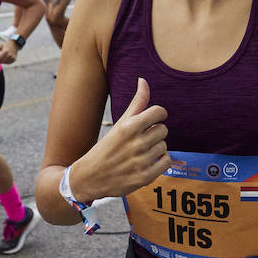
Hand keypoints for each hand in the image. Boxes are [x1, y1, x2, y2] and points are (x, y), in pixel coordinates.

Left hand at [0, 39, 17, 63]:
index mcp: (6, 51)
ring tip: (1, 58)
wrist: (14, 44)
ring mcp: (12, 57)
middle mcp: (10, 55)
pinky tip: (4, 59)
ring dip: (1, 61)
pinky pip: (8, 63)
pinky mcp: (14, 59)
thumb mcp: (0, 45)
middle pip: (1, 61)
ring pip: (4, 62)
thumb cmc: (5, 45)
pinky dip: (5, 62)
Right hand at [69, 77, 169, 200]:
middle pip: (163, 129)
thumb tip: (143, 80)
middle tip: (141, 140)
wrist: (90, 177)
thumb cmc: (107, 147)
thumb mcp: (120, 123)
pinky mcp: (145, 177)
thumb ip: (137, 102)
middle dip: (154, 133)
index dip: (157, 116)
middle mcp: (136, 143)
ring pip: (164, 146)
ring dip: (156, 148)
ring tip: (141, 153)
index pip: (160, 112)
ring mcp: (141, 161)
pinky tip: (148, 162)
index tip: (150, 121)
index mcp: (129, 126)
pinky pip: (167, 161)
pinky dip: (161, 162)